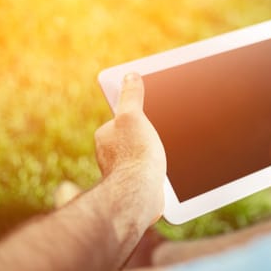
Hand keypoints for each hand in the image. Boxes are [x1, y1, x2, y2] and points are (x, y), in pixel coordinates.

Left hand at [94, 73, 165, 201]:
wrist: (140, 194)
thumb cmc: (135, 155)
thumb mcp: (133, 116)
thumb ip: (131, 96)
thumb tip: (130, 75)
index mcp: (105, 135)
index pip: (122, 118)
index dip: (138, 116)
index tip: (152, 117)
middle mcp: (107, 154)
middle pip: (131, 136)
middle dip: (145, 135)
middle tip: (162, 133)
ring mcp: (119, 171)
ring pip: (138, 154)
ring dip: (150, 153)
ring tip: (165, 153)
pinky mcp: (132, 186)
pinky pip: (145, 171)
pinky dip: (153, 169)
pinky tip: (164, 170)